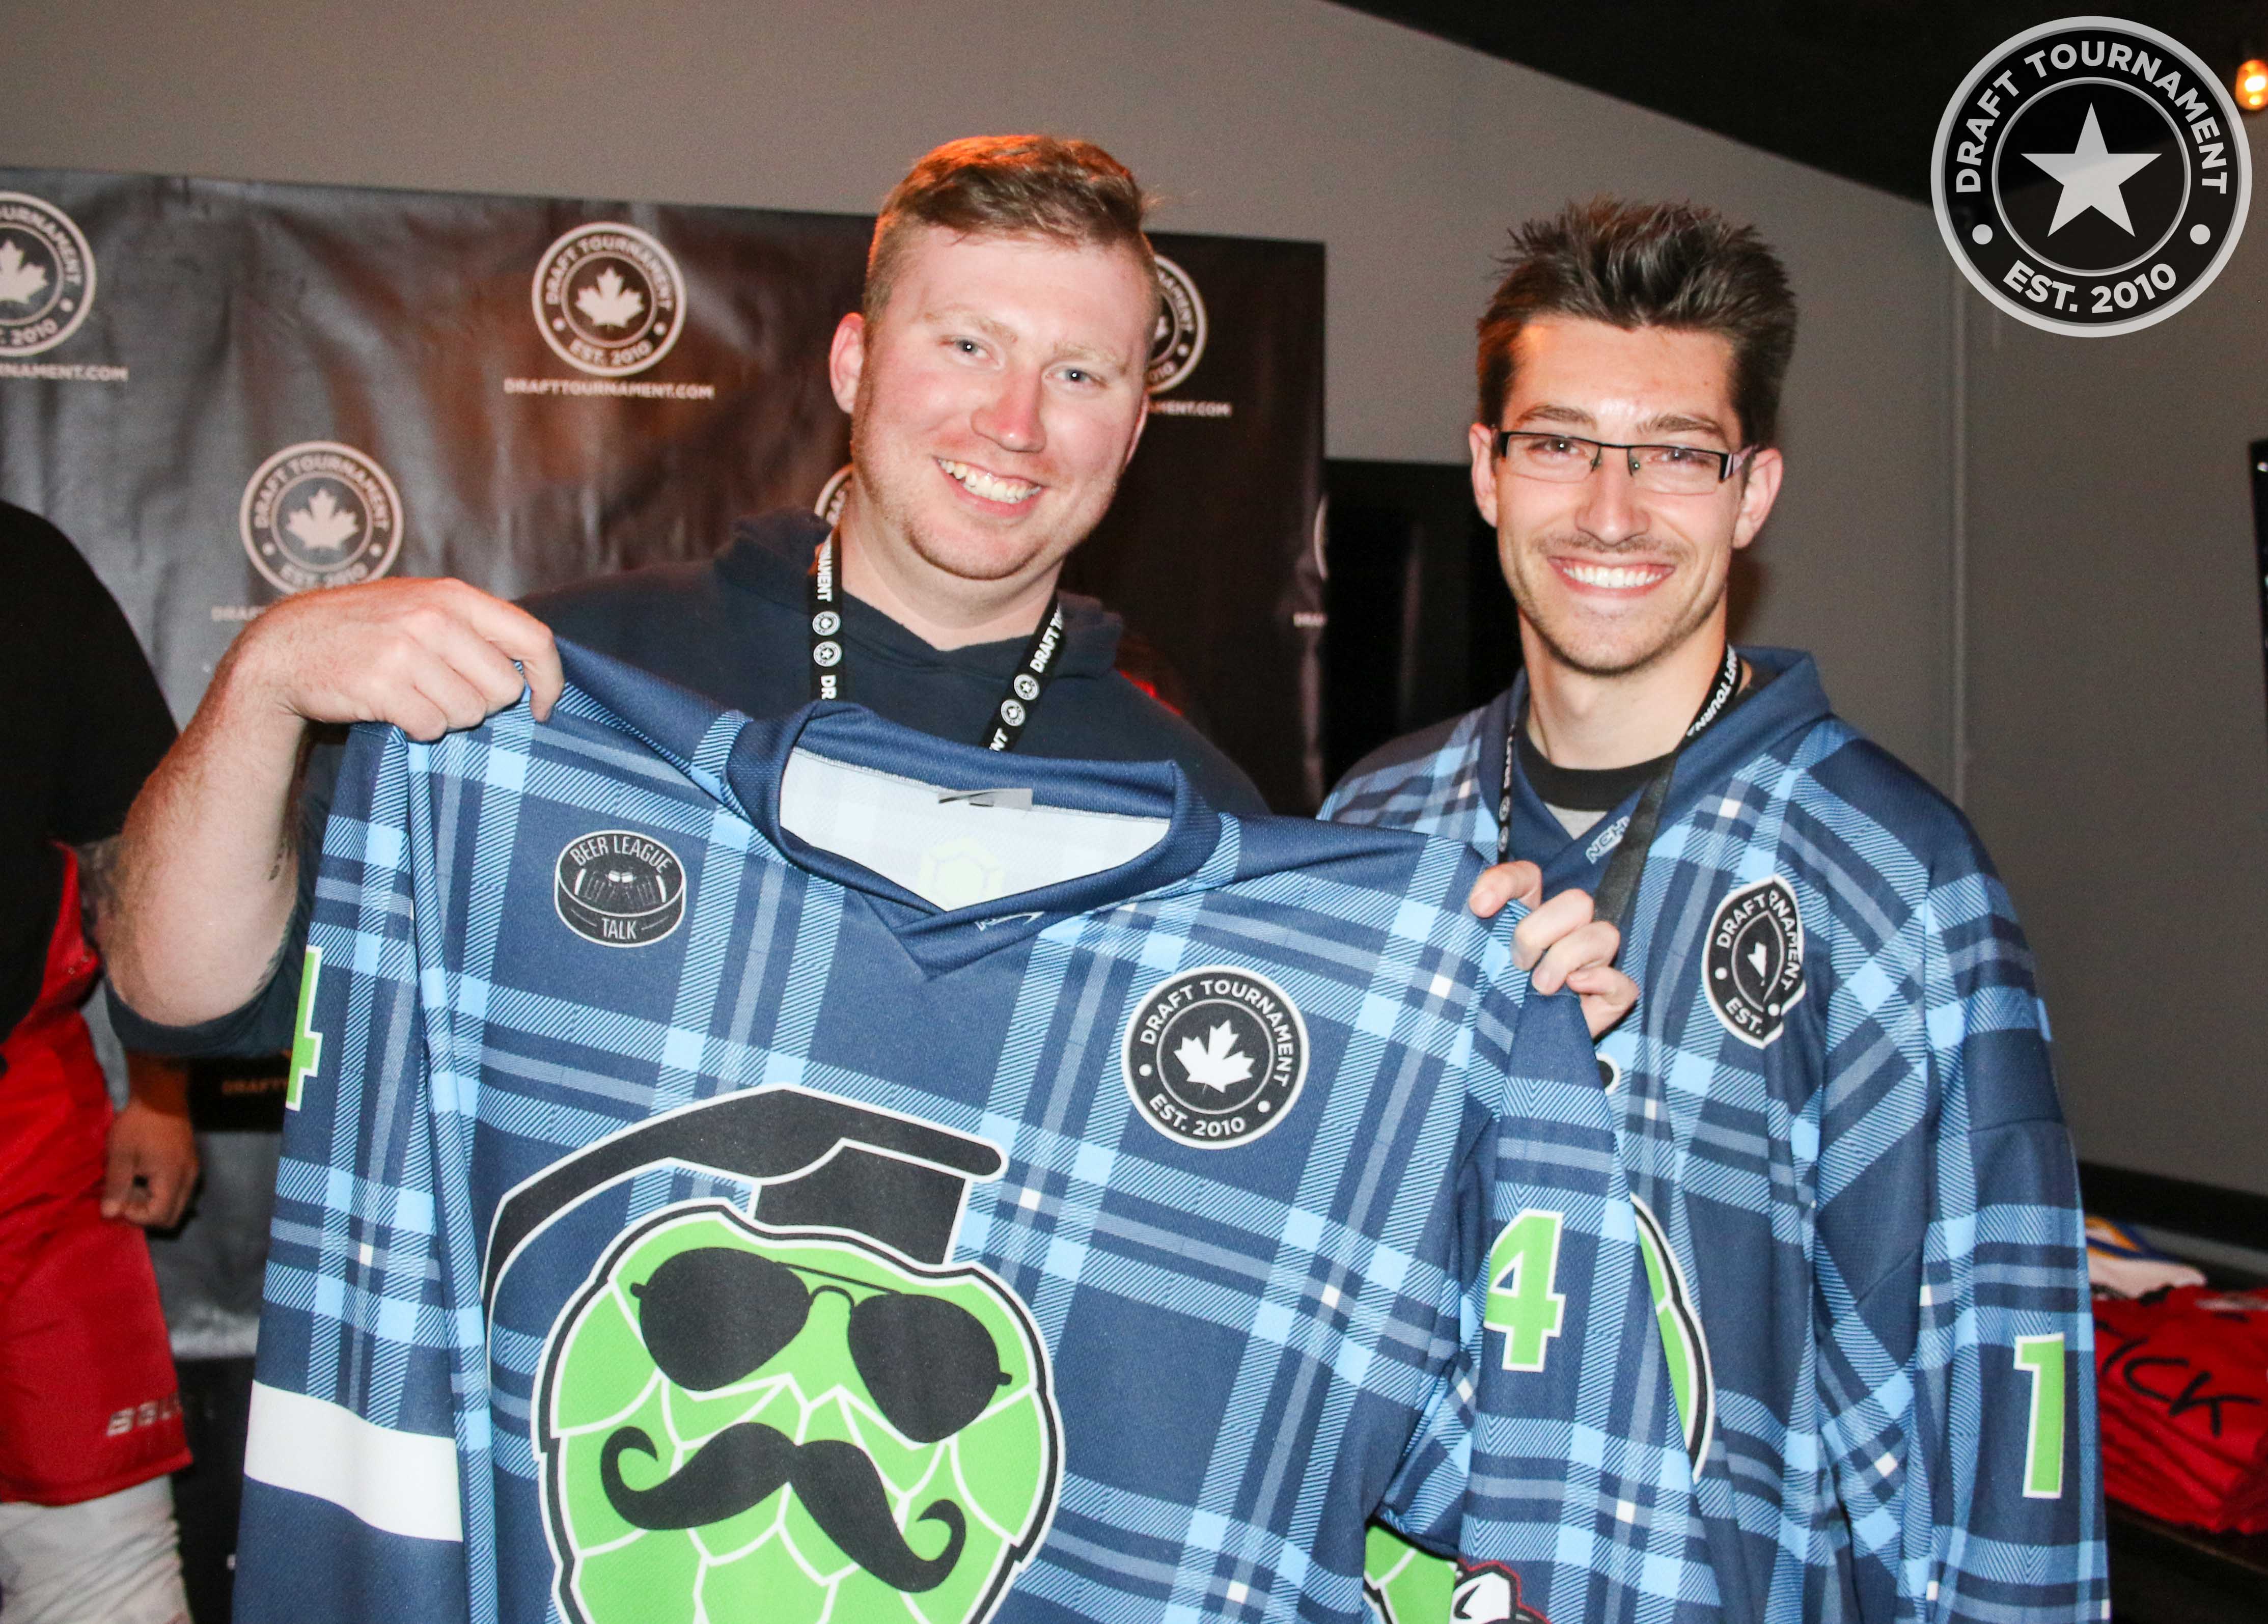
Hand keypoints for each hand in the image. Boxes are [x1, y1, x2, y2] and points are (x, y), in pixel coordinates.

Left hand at [102, 1062, 198, 1227]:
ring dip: (153, 1204)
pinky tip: (144, 1177)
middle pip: (172, 1216)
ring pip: (177, 1205)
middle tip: (125, 1197)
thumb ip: (116, 1187)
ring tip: (132, 1186)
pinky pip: (179, 1191)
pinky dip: (161, 1193)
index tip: (118, 1200)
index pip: (159, 1216)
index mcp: (172, 1178)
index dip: (135, 1216)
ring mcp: (192, 1171)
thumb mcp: (120, 1154)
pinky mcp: (190, 1164)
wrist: (161, 1095)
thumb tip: (109, 1214)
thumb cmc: (138, 1124)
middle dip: (145, 1214)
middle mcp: (189, 1179)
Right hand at [234, 577, 562, 740]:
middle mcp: (434, 619)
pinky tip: (395, 709)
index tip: (543, 706)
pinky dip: (419, 729)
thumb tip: (533, 668)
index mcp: (454, 596)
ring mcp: (406, 651)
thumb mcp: (422, 605)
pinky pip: (432, 728)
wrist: (287, 645)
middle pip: (504, 688)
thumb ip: (475, 627)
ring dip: (447, 716)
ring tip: (414, 695)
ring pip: (470, 713)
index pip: (534, 639)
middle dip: (483, 701)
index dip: (549, 680)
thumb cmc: (366, 628)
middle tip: (446, 691)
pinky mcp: (381, 686)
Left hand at [1467, 862, 1639, 1039]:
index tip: (1479, 907)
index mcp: (1532, 917)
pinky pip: (1623, 984)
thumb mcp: (1472, 960)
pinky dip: (1602, 982)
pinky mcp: (1609, 999)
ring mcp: (1593, 965)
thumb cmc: (1489, 998)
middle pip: (1577, 902)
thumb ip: (1471, 925)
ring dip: (1566, 958)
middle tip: (1517, 964)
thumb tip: (1481, 905)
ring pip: (1605, 934)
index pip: (1527, 877)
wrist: (1501, 1051)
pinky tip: (1574, 988)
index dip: (1505, 884)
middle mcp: (1568, 933)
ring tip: (1538, 987)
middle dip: (1539, 932)